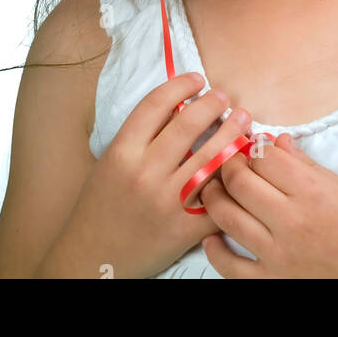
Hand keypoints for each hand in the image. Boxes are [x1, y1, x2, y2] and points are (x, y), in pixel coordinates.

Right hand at [66, 72, 251, 278]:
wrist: (95, 257)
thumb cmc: (102, 204)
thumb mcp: (111, 161)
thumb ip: (140, 134)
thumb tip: (178, 103)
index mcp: (123, 152)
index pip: (157, 104)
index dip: (181, 85)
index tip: (197, 79)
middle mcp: (145, 173)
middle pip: (188, 124)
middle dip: (213, 103)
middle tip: (223, 97)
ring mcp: (167, 202)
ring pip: (212, 157)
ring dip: (233, 133)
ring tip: (242, 120)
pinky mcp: (185, 228)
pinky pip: (220, 197)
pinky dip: (234, 178)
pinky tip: (240, 163)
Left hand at [200, 132, 337, 278]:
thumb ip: (304, 163)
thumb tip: (276, 141)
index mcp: (311, 191)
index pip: (263, 157)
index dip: (254, 147)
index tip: (253, 146)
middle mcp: (290, 221)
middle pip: (239, 181)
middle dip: (230, 164)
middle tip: (231, 162)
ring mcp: (278, 254)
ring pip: (226, 216)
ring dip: (214, 197)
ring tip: (215, 188)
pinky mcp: (271, 281)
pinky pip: (230, 267)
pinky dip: (215, 250)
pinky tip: (212, 236)